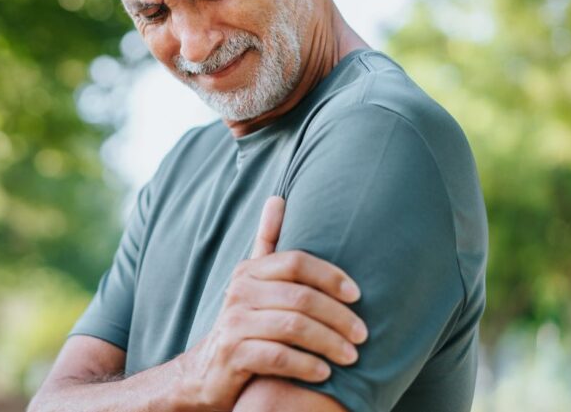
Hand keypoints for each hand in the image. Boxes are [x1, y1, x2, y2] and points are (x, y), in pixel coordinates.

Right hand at [173, 196, 366, 411]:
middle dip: (338, 317)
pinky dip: (306, 365)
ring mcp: (234, 323)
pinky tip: (324, 372)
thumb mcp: (254, 280)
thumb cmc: (245, 321)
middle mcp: (240, 292)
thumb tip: (277, 198)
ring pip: (293, 327)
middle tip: (362, 335)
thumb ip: (267, 242)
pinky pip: (278, 357)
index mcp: (250, 271)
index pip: (296, 262)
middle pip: (301, 297)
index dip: (330, 276)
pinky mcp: (233, 355)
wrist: (208, 370)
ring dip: (329, 343)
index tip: (357, 295)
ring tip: (350, 357)